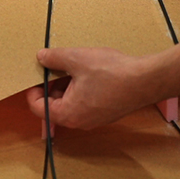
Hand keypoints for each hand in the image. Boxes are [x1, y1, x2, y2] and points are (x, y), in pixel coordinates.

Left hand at [26, 47, 156, 129]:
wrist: (146, 80)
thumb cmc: (112, 72)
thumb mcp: (77, 59)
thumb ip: (55, 58)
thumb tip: (41, 57)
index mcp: (68, 113)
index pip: (37, 107)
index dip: (32, 89)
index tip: (36, 74)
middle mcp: (79, 121)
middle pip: (54, 105)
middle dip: (51, 85)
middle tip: (54, 64)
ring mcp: (94, 119)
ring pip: (70, 102)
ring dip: (67, 85)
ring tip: (73, 64)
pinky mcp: (106, 112)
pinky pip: (85, 102)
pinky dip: (81, 88)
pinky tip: (89, 71)